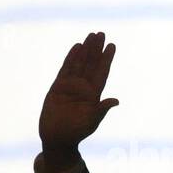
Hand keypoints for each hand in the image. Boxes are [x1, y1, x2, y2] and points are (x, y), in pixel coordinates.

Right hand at [37, 32, 118, 169]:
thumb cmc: (76, 133)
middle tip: (101, 33)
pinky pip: (65, 69)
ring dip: (85, 50)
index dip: (106, 59)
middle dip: (96, 49)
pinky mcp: (58, 87)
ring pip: (79, 63)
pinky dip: (71, 58)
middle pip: (91, 64)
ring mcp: (70, 86)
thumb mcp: (91, 122)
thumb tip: (116, 101)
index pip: (102, 73)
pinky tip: (76, 47)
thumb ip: (101, 109)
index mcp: (94, 95)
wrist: (57, 138)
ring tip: (91, 36)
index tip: (112, 46)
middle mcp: (83, 87)